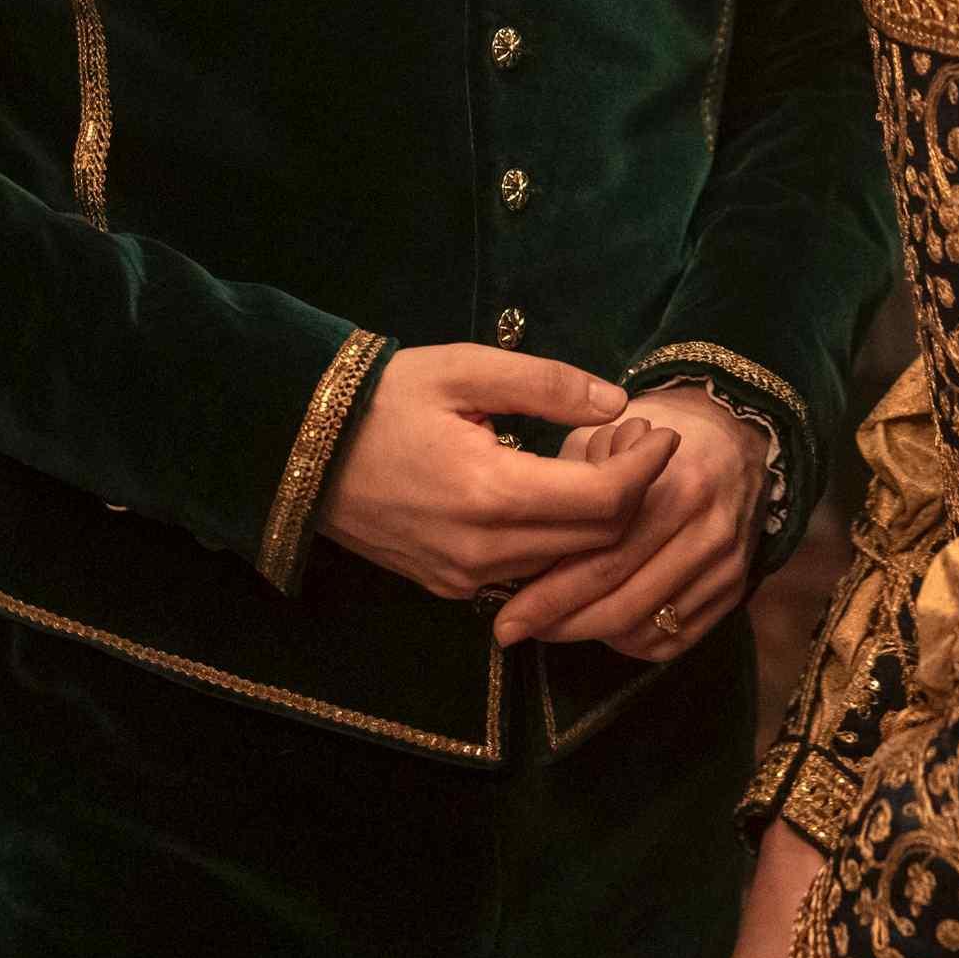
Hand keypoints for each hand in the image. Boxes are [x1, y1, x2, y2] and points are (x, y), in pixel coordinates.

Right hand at [318, 345, 672, 599]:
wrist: (297, 449)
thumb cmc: (382, 398)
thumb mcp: (464, 370)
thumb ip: (547, 384)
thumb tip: (615, 402)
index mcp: (489, 493)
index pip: (604, 502)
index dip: (646, 470)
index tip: (661, 433)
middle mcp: (482, 552)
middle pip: (595, 543)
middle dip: (633, 496)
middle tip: (638, 445)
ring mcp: (463, 579)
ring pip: (565, 565)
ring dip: (598, 523)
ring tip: (602, 465)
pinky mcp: (448, 588)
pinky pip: (527, 574)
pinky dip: (559, 544)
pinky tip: (557, 497)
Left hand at [487, 385, 761, 653]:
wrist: (736, 436)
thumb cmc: (656, 436)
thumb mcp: (608, 437)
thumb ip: (572, 485)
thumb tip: (525, 552)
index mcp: (678, 488)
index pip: (605, 559)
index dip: (551, 594)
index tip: (504, 612)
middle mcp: (708, 532)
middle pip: (623, 602)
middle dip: (560, 623)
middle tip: (514, 630)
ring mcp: (726, 566)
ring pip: (646, 627)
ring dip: (591, 635)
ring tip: (551, 626)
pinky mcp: (735, 589)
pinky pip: (674, 639)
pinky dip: (630, 641)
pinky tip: (601, 626)